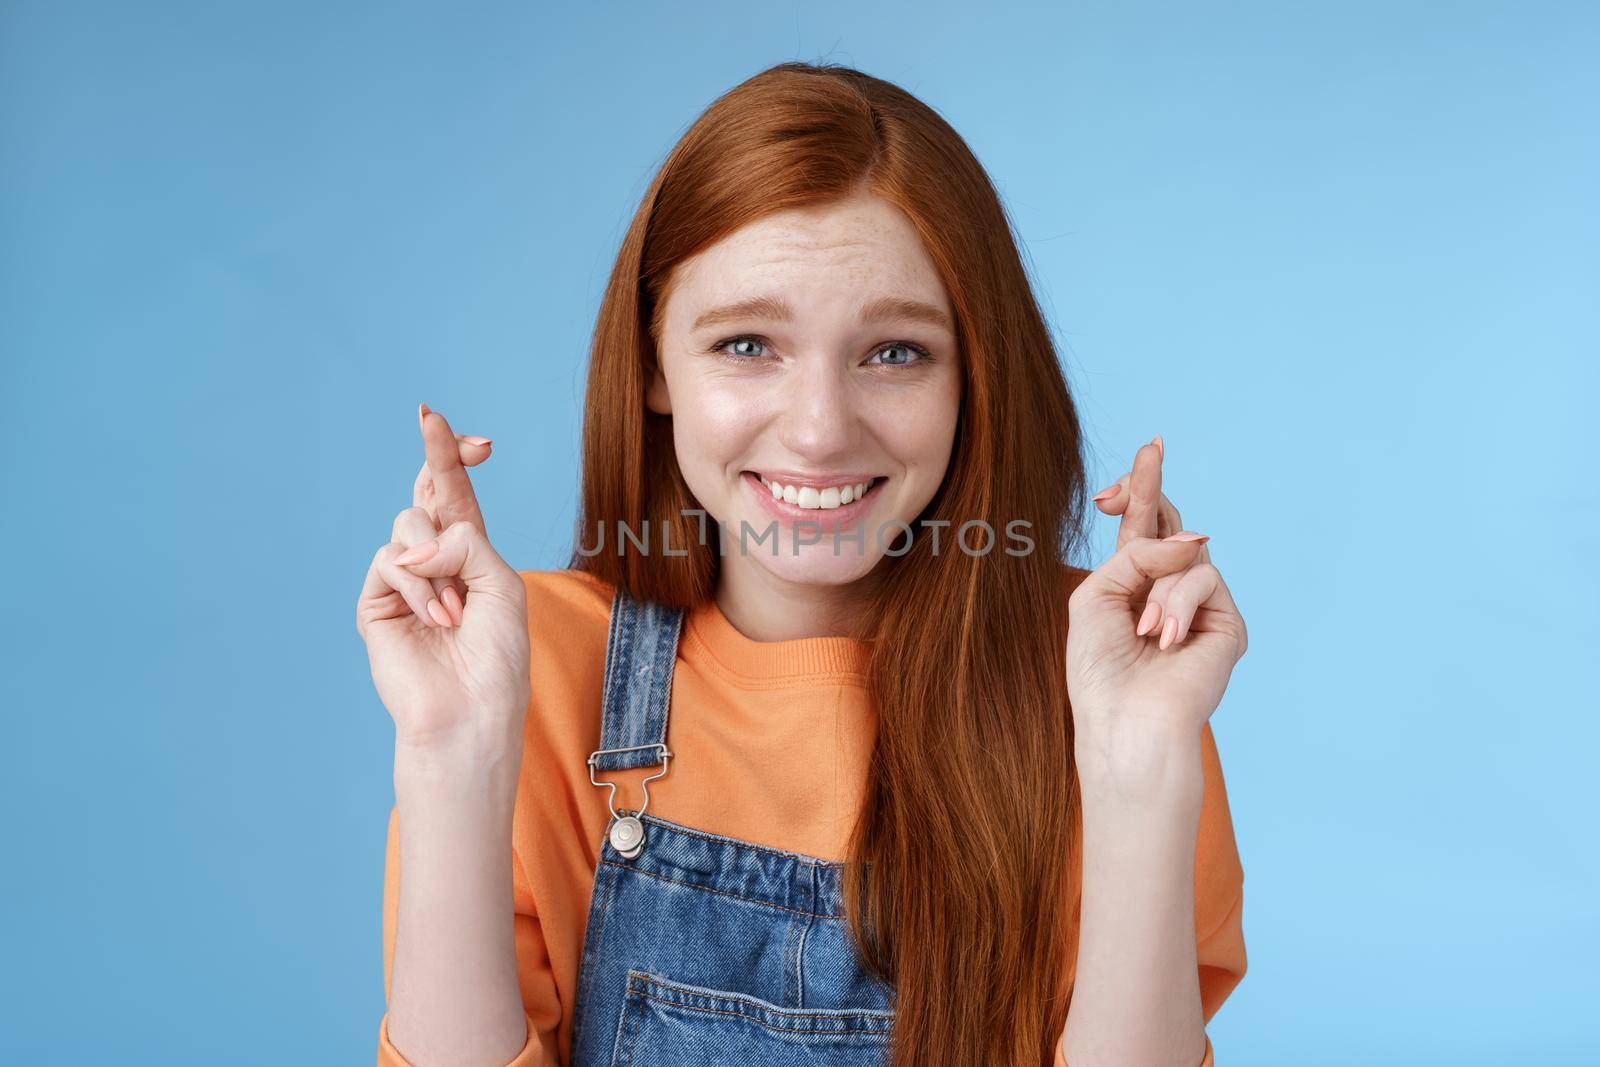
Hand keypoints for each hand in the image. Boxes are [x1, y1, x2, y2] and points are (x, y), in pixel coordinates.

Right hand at [355, 403, 530, 751]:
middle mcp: (434, 561)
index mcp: (470, 553)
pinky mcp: (376, 603)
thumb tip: (415, 539)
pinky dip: (418, 586)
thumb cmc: (496, 654)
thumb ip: (464, 541)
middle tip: (434, 420)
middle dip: (437, 454)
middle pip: (426, 492)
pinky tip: (437, 618)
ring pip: (408, 526)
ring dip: (438, 564)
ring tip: (456, 611)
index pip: (457, 495)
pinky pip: (390, 562)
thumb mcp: (499, 582)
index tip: (473, 437)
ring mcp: (403, 580)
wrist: (470, 708)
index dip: (456, 459)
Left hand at [1067, 436, 1247, 753]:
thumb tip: (1198, 538)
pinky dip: (1177, 604)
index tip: (1135, 462)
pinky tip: (1166, 640)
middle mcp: (1167, 594)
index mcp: (1131, 588)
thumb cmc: (1100, 668)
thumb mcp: (1096, 594)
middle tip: (1152, 447)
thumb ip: (1137, 552)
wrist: (1127, 720)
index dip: (1138, 494)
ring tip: (1143, 633)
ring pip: (1185, 555)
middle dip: (1153, 488)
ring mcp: (1201, 608)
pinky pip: (1204, 577)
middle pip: (1170, 524)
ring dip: (1156, 590)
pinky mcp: (1227, 625)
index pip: (1140, 530)